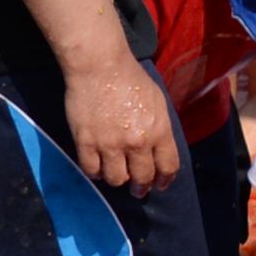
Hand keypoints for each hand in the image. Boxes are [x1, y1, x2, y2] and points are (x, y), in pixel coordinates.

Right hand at [64, 52, 179, 195]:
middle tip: (137, 189)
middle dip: (141, 187)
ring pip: (116, 179)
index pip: (168, 166)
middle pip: (142, 178)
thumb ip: (160, 128)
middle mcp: (137, 142)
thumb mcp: (158, 102)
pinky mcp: (86, 143)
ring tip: (116, 174)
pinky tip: (97, 167)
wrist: (101, 67)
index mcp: (159, 130)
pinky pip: (91, 171)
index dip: (165, 179)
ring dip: (117, 179)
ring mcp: (110, 144)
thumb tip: (160, 149)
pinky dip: (95, 173)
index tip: (160, 185)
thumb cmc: (131, 79)